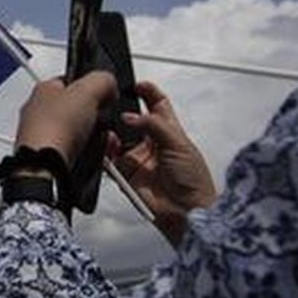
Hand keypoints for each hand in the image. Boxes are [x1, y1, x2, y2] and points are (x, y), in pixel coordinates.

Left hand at [14, 72, 117, 167]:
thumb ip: (103, 80)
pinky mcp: (49, 159)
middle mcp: (39, 113)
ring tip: (99, 143)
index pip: (73, 82)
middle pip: (79, 111)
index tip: (104, 95)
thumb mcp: (88, 89)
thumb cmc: (54, 128)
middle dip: (98, 119)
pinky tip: (91, 158)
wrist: (43, 168)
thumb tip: (109, 87)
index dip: (92, 88)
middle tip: (103, 123)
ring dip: (97, 140)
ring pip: (81, 136)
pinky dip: (89, 157)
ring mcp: (43, 137)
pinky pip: (77, 155)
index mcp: (44, 90)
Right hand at [108, 81, 216, 246]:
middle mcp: (152, 144)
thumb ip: (152, 125)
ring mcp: (137, 159)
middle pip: (133, 120)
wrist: (187, 212)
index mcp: (170, 132)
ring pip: (117, 138)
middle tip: (113, 102)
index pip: (158, 105)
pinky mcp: (125, 174)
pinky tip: (106, 143)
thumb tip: (129, 116)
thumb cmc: (193, 179)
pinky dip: (104, 151)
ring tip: (110, 125)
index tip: (136, 85)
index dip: (148, 92)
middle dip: (123, 110)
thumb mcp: (178, 142)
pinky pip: (109, 159)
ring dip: (112, 131)